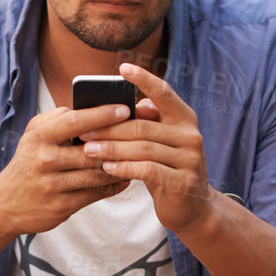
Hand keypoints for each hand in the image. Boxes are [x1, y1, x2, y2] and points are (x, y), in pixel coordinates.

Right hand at [0, 100, 131, 235]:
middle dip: (119, 142)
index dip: (102, 114)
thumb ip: (55, 119)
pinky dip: (114, 186)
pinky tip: (125, 178)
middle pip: (92, 150)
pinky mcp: (61, 207)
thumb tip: (83, 108)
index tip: (125, 108)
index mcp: (39, 137)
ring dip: (120, 165)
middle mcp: (45, 160)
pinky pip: (95, 194)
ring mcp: (53, 185)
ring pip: (97, 173)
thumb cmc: (27, 163)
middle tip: (143, 134)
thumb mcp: (31, 136)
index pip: (75, 121)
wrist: (3, 205)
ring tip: (138, 157)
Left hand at [77, 61, 212, 233]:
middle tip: (83, 131)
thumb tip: (117, 104)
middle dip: (110, 128)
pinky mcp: (183, 181)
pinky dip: (124, 168)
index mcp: (185, 118)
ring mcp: (190, 159)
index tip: (122, 68)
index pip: (164, 93)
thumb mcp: (159, 142)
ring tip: (88, 150)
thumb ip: (146, 123)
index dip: (144, 79)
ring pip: (143, 148)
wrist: (191, 207)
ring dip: (112, 149)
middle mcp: (190, 135)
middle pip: (143, 125)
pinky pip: (147, 170)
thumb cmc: (166, 168)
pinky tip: (107, 168)